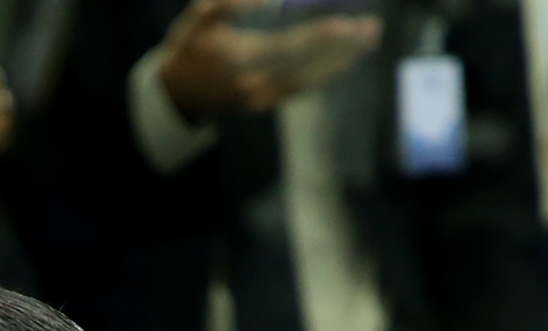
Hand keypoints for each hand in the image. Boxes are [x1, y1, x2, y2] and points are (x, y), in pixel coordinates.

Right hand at [157, 0, 381, 123]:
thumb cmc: (189, 48)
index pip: (289, 48)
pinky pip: (302, 88)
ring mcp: (262, 98)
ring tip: (367, 41)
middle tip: (372, 30)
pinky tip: (344, 59)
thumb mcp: (200, 17)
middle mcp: (256, 84)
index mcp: (240, 60)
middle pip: (308, 65)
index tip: (348, 27)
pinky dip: (326, 73)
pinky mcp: (265, 104)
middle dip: (342, 49)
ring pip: (310, 80)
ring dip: (341, 61)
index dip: (321, 38)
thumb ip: (230, 3)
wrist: (176, 94)